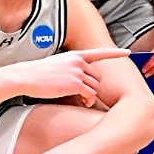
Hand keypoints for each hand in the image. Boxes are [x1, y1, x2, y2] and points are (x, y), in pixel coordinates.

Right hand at [7, 46, 131, 103]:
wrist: (26, 77)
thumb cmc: (40, 74)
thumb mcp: (58, 64)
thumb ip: (73, 68)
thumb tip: (84, 82)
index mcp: (75, 55)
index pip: (99, 53)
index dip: (115, 53)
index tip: (127, 52)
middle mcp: (79, 62)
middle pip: (97, 77)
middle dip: (93, 87)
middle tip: (85, 96)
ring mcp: (77, 72)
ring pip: (95, 87)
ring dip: (91, 96)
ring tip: (82, 100)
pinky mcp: (75, 84)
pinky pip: (90, 94)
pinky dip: (88, 100)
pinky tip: (82, 102)